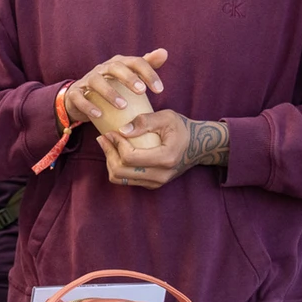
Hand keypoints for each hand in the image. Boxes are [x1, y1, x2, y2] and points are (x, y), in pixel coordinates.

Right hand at [62, 49, 167, 124]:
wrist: (80, 98)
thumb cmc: (111, 87)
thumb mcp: (128, 76)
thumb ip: (146, 64)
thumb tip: (164, 52)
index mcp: (117, 63)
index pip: (135, 62)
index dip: (148, 73)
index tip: (160, 90)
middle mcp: (101, 69)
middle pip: (115, 67)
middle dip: (129, 78)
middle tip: (142, 92)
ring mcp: (86, 80)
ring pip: (96, 81)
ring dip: (109, 92)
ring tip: (122, 106)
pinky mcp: (74, 94)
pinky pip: (79, 97)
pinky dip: (88, 106)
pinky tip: (99, 115)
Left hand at [98, 111, 228, 189]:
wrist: (198, 146)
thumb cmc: (182, 128)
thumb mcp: (167, 117)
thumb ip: (144, 121)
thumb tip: (122, 130)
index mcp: (166, 158)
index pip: (130, 157)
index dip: (116, 144)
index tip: (111, 131)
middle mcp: (161, 175)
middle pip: (121, 171)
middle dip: (108, 153)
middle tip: (103, 138)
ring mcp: (156, 182)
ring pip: (120, 178)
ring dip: (110, 161)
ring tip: (107, 144)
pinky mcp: (152, 184)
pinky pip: (126, 180)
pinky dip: (116, 168)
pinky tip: (116, 153)